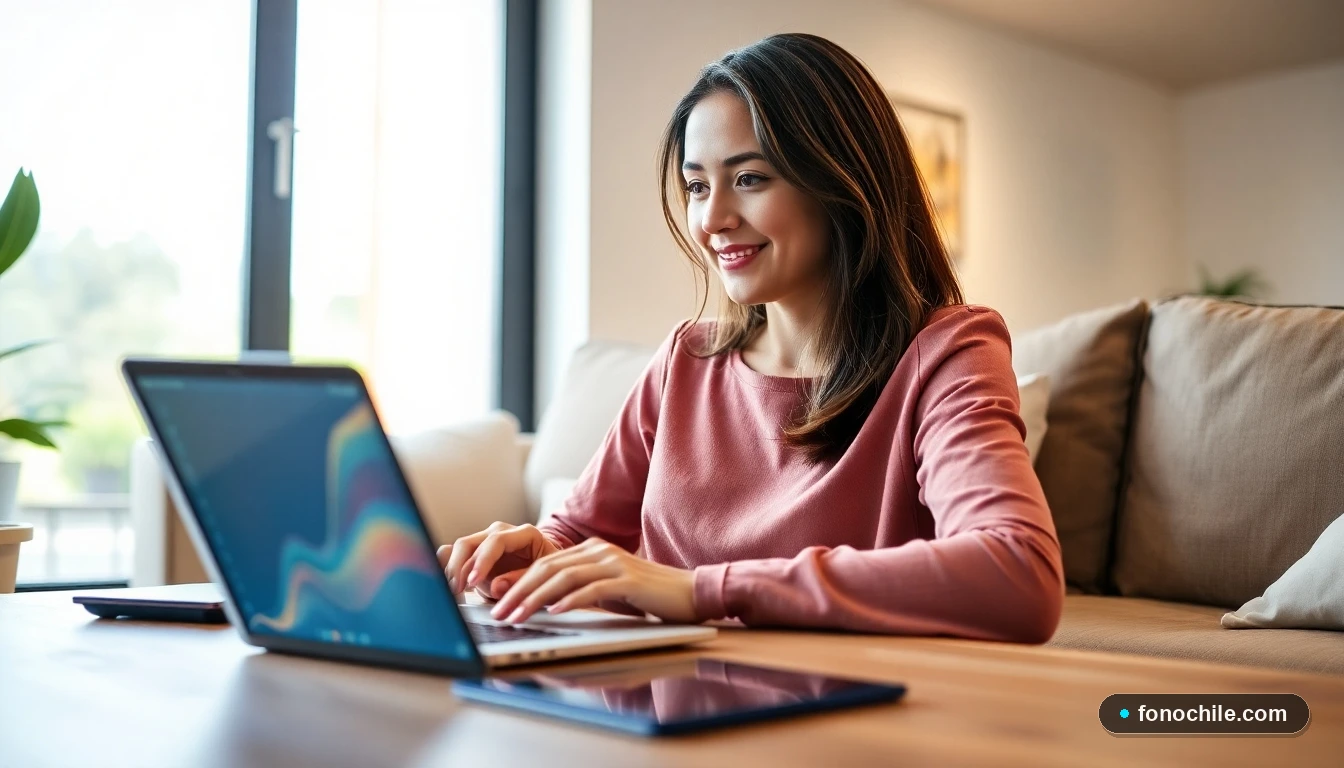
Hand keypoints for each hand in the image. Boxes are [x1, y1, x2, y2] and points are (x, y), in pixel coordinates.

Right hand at [437, 522, 561, 599]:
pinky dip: (448, 568)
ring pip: (458, 548)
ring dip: (451, 570)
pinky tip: (449, 585)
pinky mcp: (475, 551)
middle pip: (470, 542)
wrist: (545, 570)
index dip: (482, 561)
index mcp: (524, 534)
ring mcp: (486, 540)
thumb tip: (496, 586)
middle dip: (459, 567)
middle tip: (456, 590)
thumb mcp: (543, 578)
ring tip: (452, 591)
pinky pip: (454, 553)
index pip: (496, 541)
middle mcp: (502, 533)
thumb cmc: (547, 573)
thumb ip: (520, 581)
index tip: (473, 581)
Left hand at [489, 537, 697, 624]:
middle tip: (498, 613)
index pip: (544, 564)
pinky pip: (592, 588)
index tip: (496, 602)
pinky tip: (554, 613)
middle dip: (517, 591)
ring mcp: (613, 563)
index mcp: (590, 550)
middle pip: (547, 568)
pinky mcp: (628, 579)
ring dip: (535, 599)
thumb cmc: (646, 597)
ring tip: (517, 617)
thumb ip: (578, 591)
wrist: (690, 593)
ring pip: (563, 577)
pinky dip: (570, 601)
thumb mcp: (606, 591)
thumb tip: (545, 606)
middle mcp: (598, 551)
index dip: (516, 582)